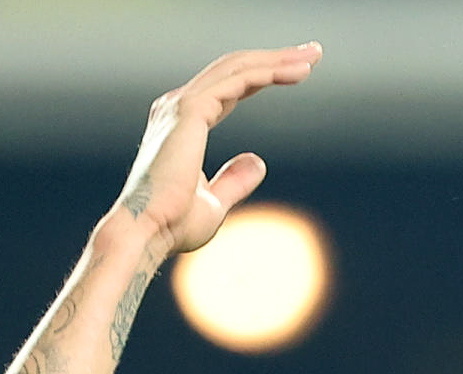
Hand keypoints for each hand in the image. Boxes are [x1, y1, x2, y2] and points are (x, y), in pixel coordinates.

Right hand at [111, 45, 322, 257]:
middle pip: (235, 68)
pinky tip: (295, 70)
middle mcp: (180, 106)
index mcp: (184, 122)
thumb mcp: (215, 202)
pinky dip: (267, 71)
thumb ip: (233, 180)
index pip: (230, 87)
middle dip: (276, 57)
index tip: (298, 70)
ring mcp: (182, 105)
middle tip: (314, 52)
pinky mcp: (190, 110)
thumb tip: (258, 162)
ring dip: (277, 59)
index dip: (264, 75)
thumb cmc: (174, 224)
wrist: (148, 231)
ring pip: (237, 67)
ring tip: (313, 54)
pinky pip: (236, 80)